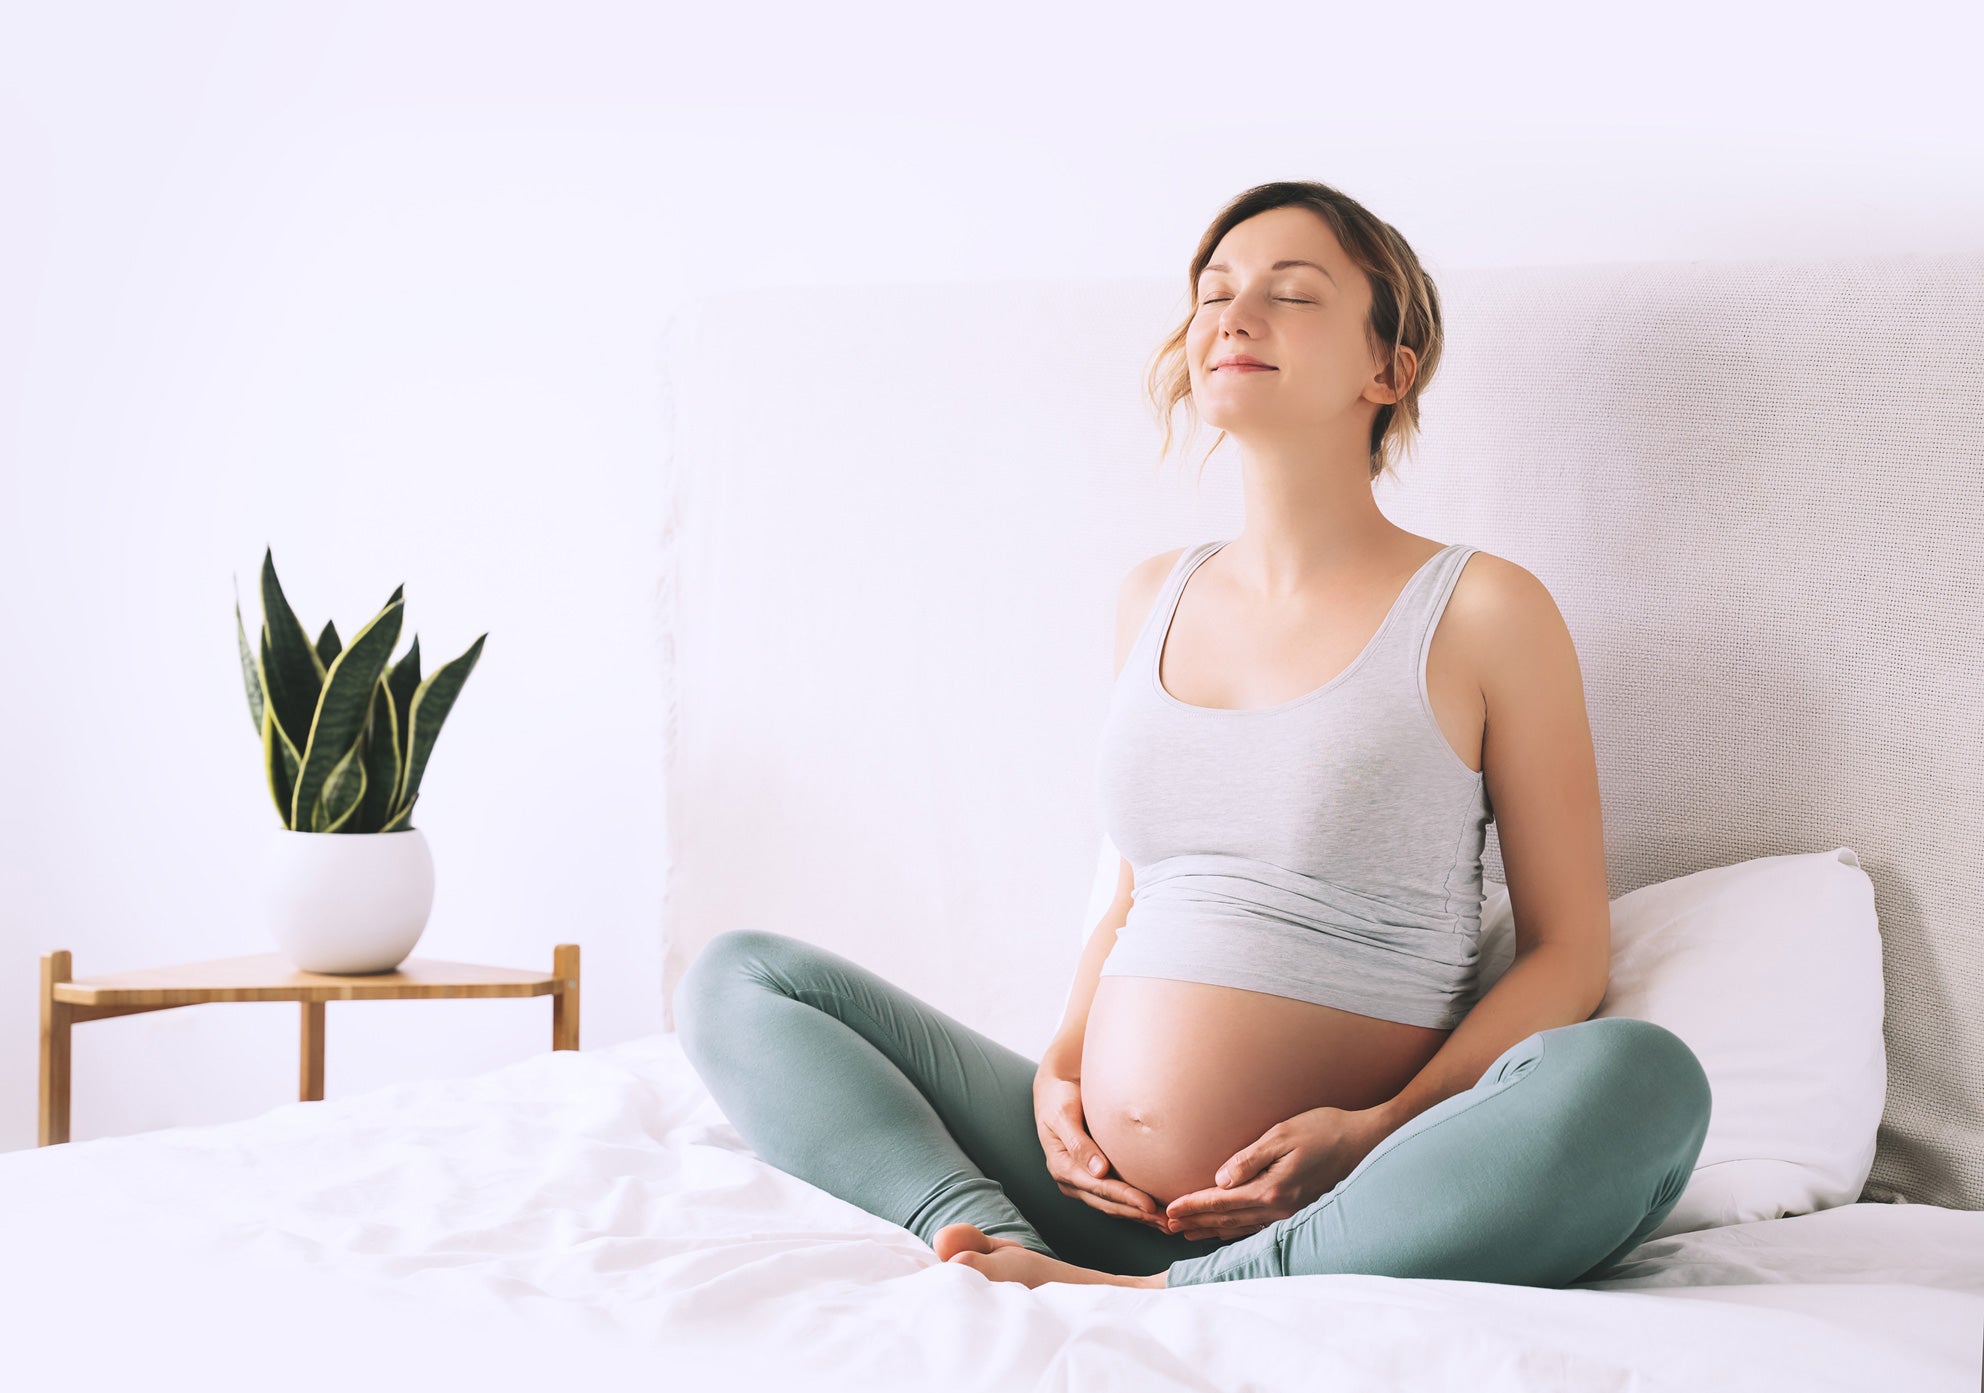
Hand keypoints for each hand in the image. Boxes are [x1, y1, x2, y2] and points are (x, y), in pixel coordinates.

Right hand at [1033, 1068, 1171, 1232]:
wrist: (1054, 1090)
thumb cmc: (1058, 1098)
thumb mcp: (1063, 1115)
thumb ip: (1079, 1143)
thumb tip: (1099, 1170)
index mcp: (1062, 1167)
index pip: (1099, 1188)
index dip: (1125, 1198)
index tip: (1149, 1205)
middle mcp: (1071, 1181)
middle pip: (1108, 1204)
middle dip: (1137, 1214)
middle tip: (1165, 1222)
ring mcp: (1080, 1183)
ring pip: (1112, 1206)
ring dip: (1138, 1216)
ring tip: (1164, 1223)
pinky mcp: (1090, 1179)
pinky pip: (1113, 1198)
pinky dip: (1133, 1206)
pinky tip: (1151, 1211)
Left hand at [1163, 1104, 1397, 1241]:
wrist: (1365, 1142)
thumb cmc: (1324, 1129)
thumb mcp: (1283, 1134)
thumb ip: (1249, 1158)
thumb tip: (1219, 1180)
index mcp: (1272, 1190)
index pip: (1222, 1201)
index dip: (1193, 1205)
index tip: (1169, 1210)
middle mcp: (1279, 1208)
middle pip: (1227, 1218)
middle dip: (1196, 1220)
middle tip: (1167, 1225)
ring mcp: (1290, 1212)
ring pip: (1241, 1225)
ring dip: (1212, 1228)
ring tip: (1188, 1231)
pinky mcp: (1297, 1209)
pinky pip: (1258, 1224)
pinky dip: (1235, 1228)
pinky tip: (1226, 1229)